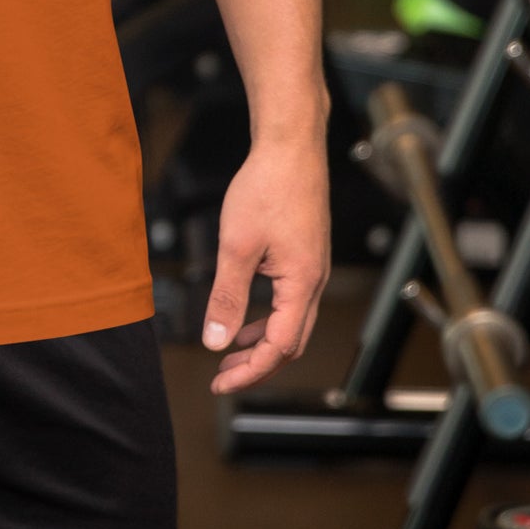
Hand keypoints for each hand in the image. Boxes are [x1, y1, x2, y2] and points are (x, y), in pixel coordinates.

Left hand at [202, 134, 329, 394]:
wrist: (290, 145)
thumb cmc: (268, 187)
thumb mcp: (237, 245)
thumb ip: (227, 296)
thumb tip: (215, 340)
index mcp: (302, 284)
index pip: (279, 348)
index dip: (249, 371)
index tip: (220, 382)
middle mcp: (314, 281)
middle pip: (290, 343)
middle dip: (257, 364)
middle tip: (223, 375)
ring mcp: (312, 268)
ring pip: (291, 323)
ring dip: (262, 341)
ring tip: (230, 350)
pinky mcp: (305, 255)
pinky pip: (290, 300)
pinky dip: (267, 316)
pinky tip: (245, 313)